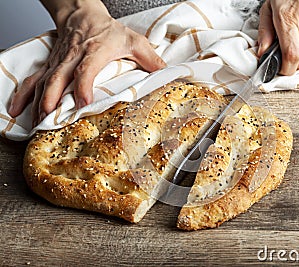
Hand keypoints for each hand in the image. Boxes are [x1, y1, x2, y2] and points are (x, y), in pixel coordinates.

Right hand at [8, 0, 165, 124]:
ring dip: (38, 103)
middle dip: (53, 99)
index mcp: (95, 51)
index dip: (84, 85)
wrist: (82, 15)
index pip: (87, 68)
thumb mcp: (134, 40)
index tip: (83, 103)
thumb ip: (150, 58)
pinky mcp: (50, 65)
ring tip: (35, 123)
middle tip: (50, 119)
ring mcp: (59, 62)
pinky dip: (24, 95)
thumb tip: (166, 74)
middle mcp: (73, 57)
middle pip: (59, 78)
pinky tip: (17, 110)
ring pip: (44, 82)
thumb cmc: (109, 31)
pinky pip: (34, 80)